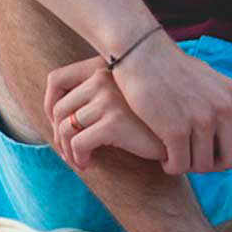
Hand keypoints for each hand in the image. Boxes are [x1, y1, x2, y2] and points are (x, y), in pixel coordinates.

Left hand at [44, 57, 165, 168]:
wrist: (182, 131)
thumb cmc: (148, 118)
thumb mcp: (119, 97)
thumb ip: (93, 95)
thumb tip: (54, 117)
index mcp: (101, 67)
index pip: (56, 79)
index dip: (49, 106)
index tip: (58, 125)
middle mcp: (102, 78)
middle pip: (59, 110)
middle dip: (59, 136)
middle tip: (69, 152)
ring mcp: (108, 99)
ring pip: (66, 129)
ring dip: (68, 151)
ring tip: (78, 161)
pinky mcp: (114, 122)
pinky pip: (79, 144)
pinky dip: (78, 157)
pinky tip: (88, 164)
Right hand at [109, 33, 231, 174]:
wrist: (141, 53)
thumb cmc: (173, 67)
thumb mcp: (212, 80)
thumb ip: (227, 102)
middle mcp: (224, 108)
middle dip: (216, 165)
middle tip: (198, 158)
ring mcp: (200, 119)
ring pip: (204, 166)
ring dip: (190, 166)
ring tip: (178, 157)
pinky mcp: (174, 129)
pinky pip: (180, 165)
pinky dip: (171, 166)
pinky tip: (164, 158)